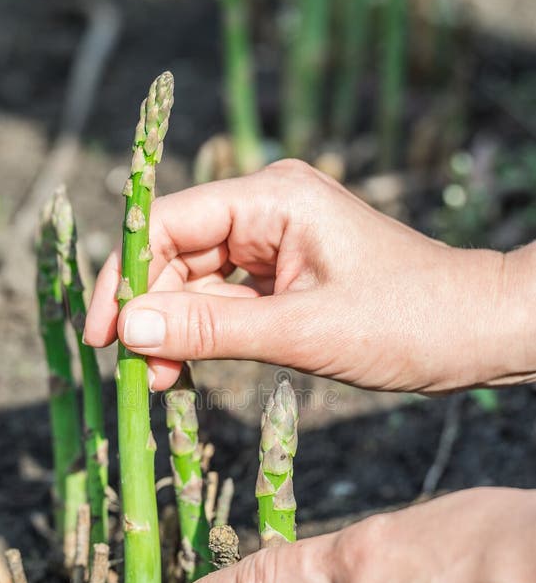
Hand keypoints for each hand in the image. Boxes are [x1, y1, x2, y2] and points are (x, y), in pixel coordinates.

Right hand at [84, 159, 534, 392]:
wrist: (479, 332)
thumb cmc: (409, 322)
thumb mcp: (302, 332)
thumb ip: (212, 329)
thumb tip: (129, 329)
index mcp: (273, 197)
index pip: (169, 223)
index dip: (125, 277)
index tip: (104, 335)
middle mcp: (267, 208)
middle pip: (177, 254)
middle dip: (152, 313)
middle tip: (137, 376)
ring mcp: (276, 242)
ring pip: (198, 281)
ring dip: (176, 330)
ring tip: (162, 385)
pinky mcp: (285, 275)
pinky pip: (227, 301)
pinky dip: (206, 335)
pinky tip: (189, 370)